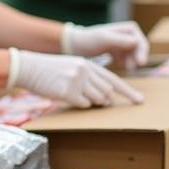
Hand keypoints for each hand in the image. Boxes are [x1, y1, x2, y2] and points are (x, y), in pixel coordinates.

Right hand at [8, 47, 143, 107]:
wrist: (28, 67)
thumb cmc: (49, 70)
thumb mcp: (72, 67)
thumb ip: (89, 78)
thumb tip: (105, 98)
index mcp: (88, 64)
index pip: (114, 80)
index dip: (128, 92)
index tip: (139, 101)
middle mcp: (85, 71)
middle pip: (107, 92)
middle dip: (104, 100)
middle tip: (93, 100)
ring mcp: (77, 81)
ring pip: (97, 99)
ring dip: (91, 102)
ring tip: (75, 94)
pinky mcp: (68, 92)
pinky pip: (83, 104)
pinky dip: (79, 104)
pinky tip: (67, 96)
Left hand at [61, 21, 148, 68]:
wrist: (75, 45)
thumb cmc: (88, 40)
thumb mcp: (104, 39)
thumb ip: (120, 40)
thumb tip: (136, 42)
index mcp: (128, 29)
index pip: (141, 41)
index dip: (142, 52)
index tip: (141, 63)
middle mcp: (127, 35)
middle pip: (139, 49)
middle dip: (137, 59)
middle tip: (131, 69)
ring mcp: (122, 43)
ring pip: (133, 55)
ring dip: (131, 63)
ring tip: (125, 70)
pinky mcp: (117, 51)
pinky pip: (126, 59)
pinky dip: (125, 64)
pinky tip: (120, 68)